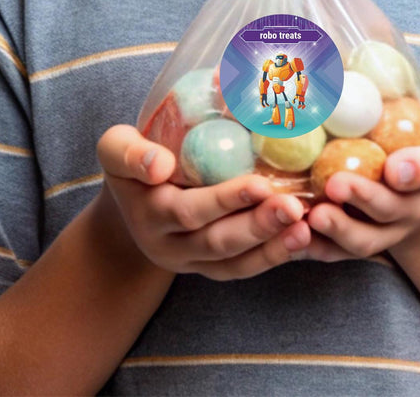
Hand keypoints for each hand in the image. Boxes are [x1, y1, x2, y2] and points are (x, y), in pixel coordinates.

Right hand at [96, 124, 312, 279]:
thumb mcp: (116, 149)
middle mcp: (169, 244)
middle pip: (216, 241)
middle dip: (257, 225)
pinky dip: (272, 257)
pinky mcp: (209, 268)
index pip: (188, 211)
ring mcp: (190, 261)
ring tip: (304, 226)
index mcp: (150, 212)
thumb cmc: (131, 163)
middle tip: (294, 207)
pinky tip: (301, 239)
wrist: (127, 207)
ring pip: (233, 261)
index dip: (225, 200)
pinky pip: (241, 269)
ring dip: (271, 246)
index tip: (260, 184)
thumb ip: (129, 152)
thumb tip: (160, 164)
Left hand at [301, 114, 419, 261]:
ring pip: (366, 239)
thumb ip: (415, 114)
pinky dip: (318, 249)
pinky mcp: (364, 242)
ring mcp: (391, 230)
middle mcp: (417, 206)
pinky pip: (341, 253)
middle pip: (391, 208)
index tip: (394, 168)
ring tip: (315, 216)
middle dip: (363, 197)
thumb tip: (372, 121)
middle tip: (337, 183)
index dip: (419, 169)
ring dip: (340, 229)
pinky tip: (296, 237)